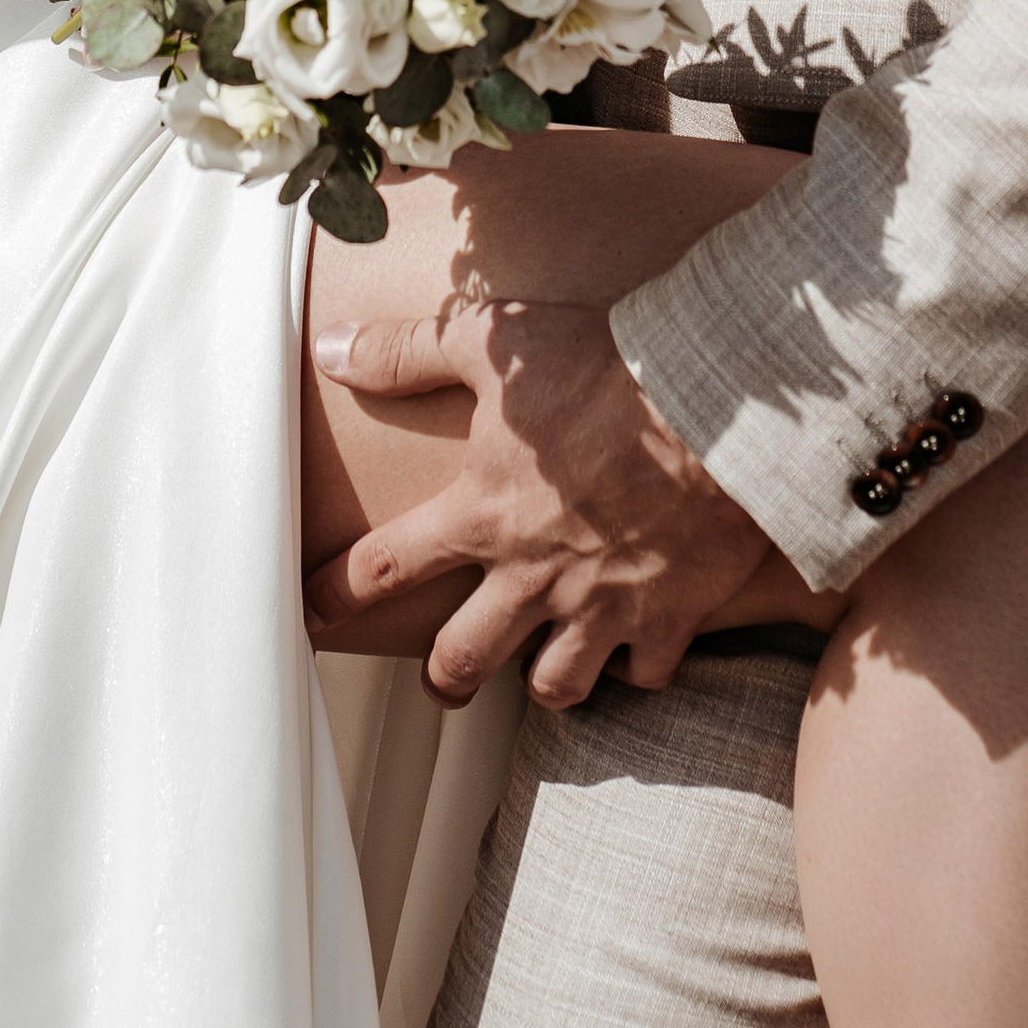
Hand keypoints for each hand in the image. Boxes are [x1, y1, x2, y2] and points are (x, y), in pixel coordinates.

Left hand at [304, 298, 772, 708]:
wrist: (717, 408)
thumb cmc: (602, 368)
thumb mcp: (491, 341)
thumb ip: (405, 353)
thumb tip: (332, 350)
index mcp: (482, 516)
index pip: (384, 569)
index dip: (336, 595)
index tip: (310, 614)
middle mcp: (533, 577)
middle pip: (463, 661)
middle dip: (445, 678)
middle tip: (442, 680)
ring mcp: (603, 607)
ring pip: (554, 686)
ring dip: (542, 679)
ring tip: (542, 669)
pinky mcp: (669, 617)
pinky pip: (645, 673)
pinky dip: (637, 666)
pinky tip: (635, 647)